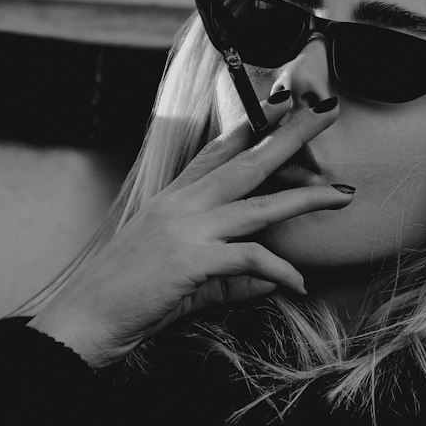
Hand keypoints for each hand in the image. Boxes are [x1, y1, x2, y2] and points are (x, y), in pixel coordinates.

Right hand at [29, 96, 353, 367]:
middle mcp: (181, 205)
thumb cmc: (129, 301)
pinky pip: (250, 258)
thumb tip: (268, 282)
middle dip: (290, 136)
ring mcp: (185, 229)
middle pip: (247, 161)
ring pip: (258, 205)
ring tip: (341, 195)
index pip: (218, 152)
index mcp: (174, 200)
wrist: (84, 321)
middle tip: (325, 113)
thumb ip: (230, 278)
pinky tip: (299, 285)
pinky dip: (280, 271)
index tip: (283, 105)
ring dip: (305, 198)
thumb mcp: (186, 282)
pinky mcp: (190, 260)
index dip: (252, 127)